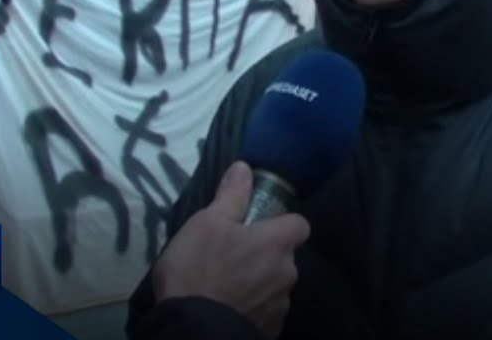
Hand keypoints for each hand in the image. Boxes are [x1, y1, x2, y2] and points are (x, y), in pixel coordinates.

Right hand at [152, 161, 310, 338]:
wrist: (192, 329)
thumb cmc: (199, 268)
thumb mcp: (206, 223)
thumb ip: (231, 195)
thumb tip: (244, 167)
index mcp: (277, 243)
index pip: (299, 224)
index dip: (282, 223)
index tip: (258, 226)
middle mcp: (288, 273)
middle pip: (285, 256)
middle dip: (266, 255)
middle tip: (233, 256)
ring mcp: (281, 304)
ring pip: (276, 284)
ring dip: (260, 282)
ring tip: (227, 285)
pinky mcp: (270, 329)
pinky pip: (267, 310)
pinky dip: (253, 306)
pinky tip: (229, 305)